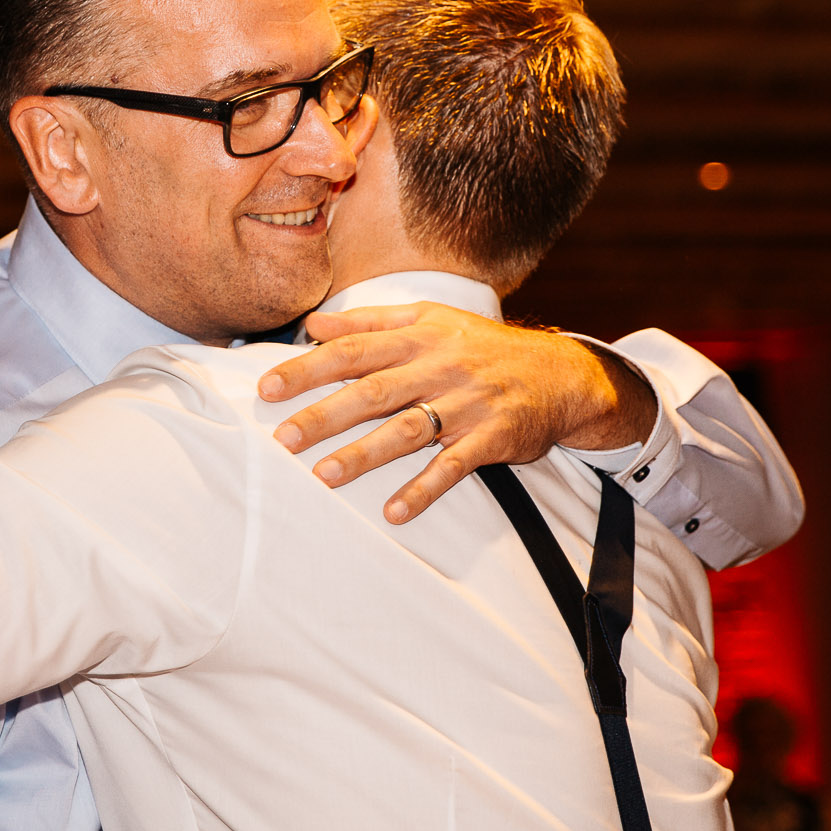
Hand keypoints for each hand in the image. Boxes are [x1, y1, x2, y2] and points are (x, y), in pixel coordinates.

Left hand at [260, 303, 656, 523]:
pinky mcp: (492, 437)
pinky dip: (425, 489)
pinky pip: (454, 465)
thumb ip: (371, 322)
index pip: (353, 350)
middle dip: (325, 415)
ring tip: (324, 476)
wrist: (562, 373)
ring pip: (408, 430)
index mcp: (418, 337)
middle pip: (373, 391)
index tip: (268, 386)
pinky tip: (395, 510)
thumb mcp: (431, 320)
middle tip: (283, 438)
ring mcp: (466, 403)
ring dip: (365, 454)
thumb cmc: (483, 347)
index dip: (309, 368)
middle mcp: (439, 367)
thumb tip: (314, 324)